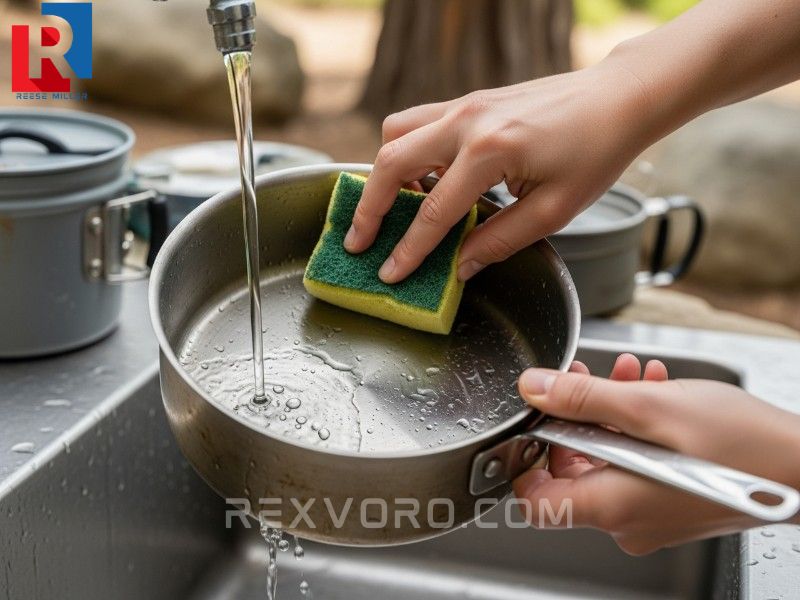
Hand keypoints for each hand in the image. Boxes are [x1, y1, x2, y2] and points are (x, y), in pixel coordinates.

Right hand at [345, 60, 652, 282]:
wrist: (618, 99)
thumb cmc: (595, 153)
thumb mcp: (553, 210)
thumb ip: (499, 240)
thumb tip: (459, 266)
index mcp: (490, 153)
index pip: (433, 212)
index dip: (408, 250)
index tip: (390, 274)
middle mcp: (467, 121)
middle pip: (391, 161)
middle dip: (369, 207)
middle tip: (359, 241)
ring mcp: (465, 105)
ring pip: (397, 133)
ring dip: (384, 172)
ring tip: (392, 209)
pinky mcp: (469, 100)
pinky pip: (419, 122)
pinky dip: (408, 151)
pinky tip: (425, 178)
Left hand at [513, 355, 799, 554]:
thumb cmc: (741, 445)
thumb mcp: (649, 407)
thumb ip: (582, 398)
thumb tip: (534, 388)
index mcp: (611, 506)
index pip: (534, 499)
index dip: (525, 456)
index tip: (533, 419)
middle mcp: (625, 521)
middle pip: (569, 471)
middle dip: (576, 415)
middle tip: (589, 378)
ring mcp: (648, 516)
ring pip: (603, 461)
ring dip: (608, 413)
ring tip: (628, 375)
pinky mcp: (667, 505)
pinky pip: (631, 467)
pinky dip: (633, 429)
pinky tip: (650, 393)